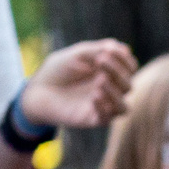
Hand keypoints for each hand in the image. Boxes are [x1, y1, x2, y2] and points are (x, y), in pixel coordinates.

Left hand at [20, 39, 138, 131]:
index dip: (125, 60)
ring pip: (124, 107)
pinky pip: (108, 118)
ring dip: (116, 93)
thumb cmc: (59, 70)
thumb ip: (100, 50)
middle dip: (117, 71)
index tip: (108, 51)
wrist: (38, 89)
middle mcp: (109, 90)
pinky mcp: (92, 119)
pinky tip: (93, 97)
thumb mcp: (78, 54)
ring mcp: (102, 106)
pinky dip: (104, 107)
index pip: (130, 69)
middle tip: (100, 61)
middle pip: (128, 85)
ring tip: (100, 81)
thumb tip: (125, 49)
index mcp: (109, 73)